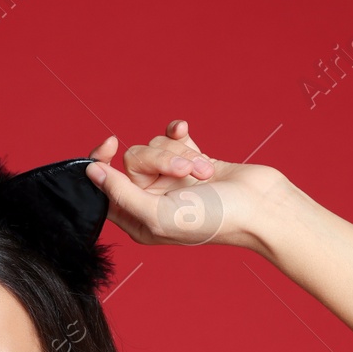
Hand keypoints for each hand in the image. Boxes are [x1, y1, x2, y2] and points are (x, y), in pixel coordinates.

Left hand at [83, 120, 288, 248]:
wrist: (261, 207)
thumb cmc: (213, 220)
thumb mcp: (158, 214)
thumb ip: (121, 194)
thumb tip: (91, 172)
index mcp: (138, 221)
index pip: (105, 188)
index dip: (101, 164)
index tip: (109, 144)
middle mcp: (152, 200)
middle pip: (134, 161)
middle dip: (160, 159)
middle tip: (186, 173)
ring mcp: (172, 181)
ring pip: (156, 147)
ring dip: (181, 155)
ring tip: (204, 173)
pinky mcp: (191, 161)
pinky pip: (173, 138)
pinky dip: (181, 136)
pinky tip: (187, 131)